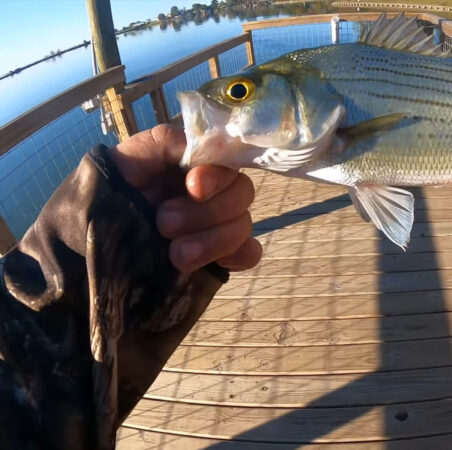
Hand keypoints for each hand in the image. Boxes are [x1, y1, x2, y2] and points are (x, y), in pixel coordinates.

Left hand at [110, 124, 261, 272]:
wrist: (87, 247)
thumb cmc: (106, 197)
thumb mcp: (129, 158)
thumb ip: (169, 143)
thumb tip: (212, 143)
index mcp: (193, 165)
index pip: (230, 161)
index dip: (218, 176)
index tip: (193, 187)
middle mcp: (211, 193)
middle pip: (242, 194)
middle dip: (205, 213)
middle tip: (164, 224)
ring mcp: (217, 226)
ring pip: (244, 226)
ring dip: (212, 241)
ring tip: (175, 254)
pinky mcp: (220, 257)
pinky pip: (250, 252)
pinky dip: (238, 255)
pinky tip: (214, 263)